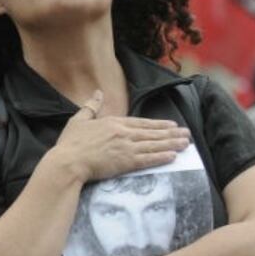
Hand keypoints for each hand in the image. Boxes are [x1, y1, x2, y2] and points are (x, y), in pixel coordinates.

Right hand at [52, 91, 190, 181]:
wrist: (68, 162)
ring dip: (171, 144)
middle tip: (187, 134)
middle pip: (152, 133)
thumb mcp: (79, 120)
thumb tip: (97, 92)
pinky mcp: (125, 162)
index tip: (171, 125)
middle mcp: (123, 133)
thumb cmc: (70, 143)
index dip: (158, 124)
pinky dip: (161, 157)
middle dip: (171, 134)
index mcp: (114, 123)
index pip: (141, 123)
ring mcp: (126, 147)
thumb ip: (91, 106)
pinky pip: (148, 159)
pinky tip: (173, 156)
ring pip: (154, 145)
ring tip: (186, 144)